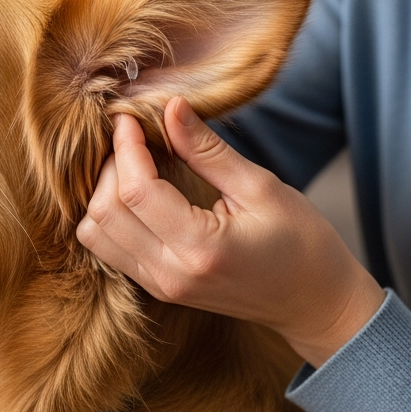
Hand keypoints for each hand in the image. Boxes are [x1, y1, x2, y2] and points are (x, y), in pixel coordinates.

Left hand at [77, 98, 385, 367]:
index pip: (135, 190)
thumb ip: (207, 149)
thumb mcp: (260, 187)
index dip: (126, 146)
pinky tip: (137, 191)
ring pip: (95, 235)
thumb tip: (170, 108)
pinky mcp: (157, 288)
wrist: (315, 304)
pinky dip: (110, 215)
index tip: (131, 118)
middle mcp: (170, 273)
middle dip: (110, 167)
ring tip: (136, 165)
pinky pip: (109, 249)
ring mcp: (160, 286)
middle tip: (135, 138)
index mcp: (200, 248)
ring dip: (103, 193)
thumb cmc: (302, 243)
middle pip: (104, 213)